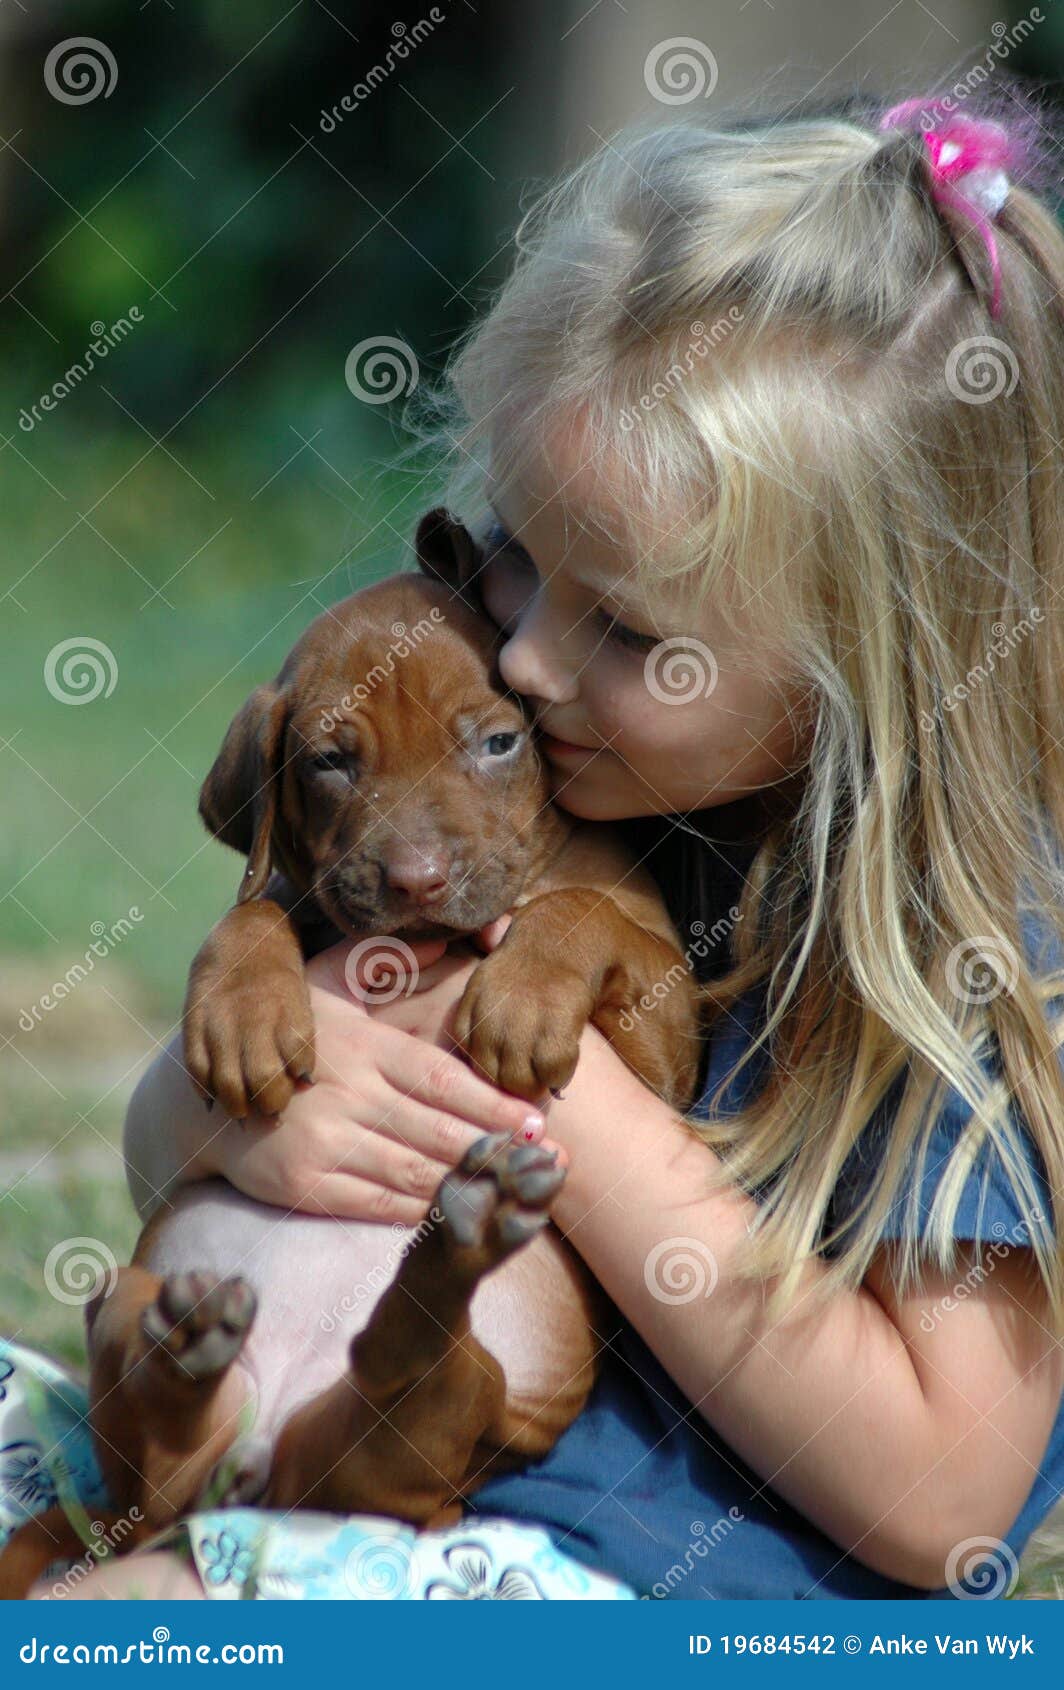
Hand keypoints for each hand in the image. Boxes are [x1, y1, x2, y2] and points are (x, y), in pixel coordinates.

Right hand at [211, 928, 546, 1223]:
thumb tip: (440, 938)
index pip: (438, 1077)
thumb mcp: (323, 984)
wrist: (213, 1106)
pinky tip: (457, 1211)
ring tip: (514, 1187)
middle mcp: (345, 1095)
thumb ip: (379, 960)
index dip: (489, 1100)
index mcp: (362, 1048)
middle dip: (494, 1145)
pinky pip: (376, 1204)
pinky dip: (420, 1211)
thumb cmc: (290, 1040)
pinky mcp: (305, 1185)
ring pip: (412, 1170)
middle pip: (435, 1128)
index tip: (531, 1116)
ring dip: (468, 1182)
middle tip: (543, 1157)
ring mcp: (323, 1143)